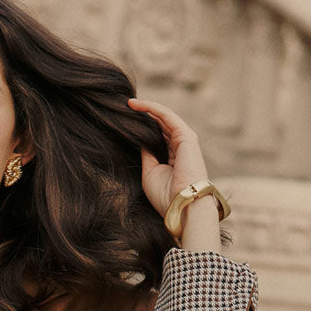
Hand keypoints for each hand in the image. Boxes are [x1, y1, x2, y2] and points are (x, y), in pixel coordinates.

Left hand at [128, 98, 221, 251]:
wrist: (183, 206)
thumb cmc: (167, 196)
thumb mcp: (150, 173)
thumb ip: (147, 154)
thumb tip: (140, 139)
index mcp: (174, 157)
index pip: (158, 136)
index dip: (144, 128)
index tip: (126, 122)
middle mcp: (181, 147)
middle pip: (161, 125)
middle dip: (144, 116)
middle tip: (125, 109)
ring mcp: (185, 140)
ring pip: (164, 117)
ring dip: (146, 108)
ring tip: (128, 104)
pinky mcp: (186, 136)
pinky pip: (167, 116)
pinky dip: (152, 108)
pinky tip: (137, 105)